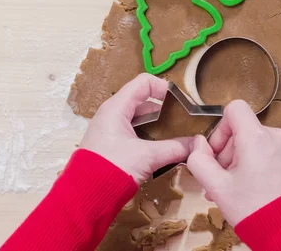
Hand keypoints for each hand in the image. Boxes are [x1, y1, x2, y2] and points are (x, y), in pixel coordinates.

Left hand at [80, 73, 196, 184]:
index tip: (181, 102)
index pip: (144, 83)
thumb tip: (196, 145)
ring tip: (177, 138)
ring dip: (159, 127)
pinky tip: (163, 150)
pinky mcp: (111, 145)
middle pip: (144, 102)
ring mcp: (110, 130)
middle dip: (165, 111)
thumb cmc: (112, 169)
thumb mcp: (147, 156)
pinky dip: (150, 138)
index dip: (164, 88)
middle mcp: (112, 114)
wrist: (85, 197)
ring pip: (140, 120)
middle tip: (183, 123)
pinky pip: (135, 133)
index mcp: (116, 108)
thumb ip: (174, 148)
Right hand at [187, 100, 280, 225]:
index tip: (217, 152)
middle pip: (243, 129)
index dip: (220, 128)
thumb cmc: (253, 209)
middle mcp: (276, 136)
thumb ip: (198, 160)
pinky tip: (252, 188)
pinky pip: (270, 152)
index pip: (234, 109)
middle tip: (222, 179)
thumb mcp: (216, 186)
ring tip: (236, 188)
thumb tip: (198, 144)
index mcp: (257, 137)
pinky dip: (258, 164)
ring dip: (241, 160)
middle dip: (228, 151)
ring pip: (256, 142)